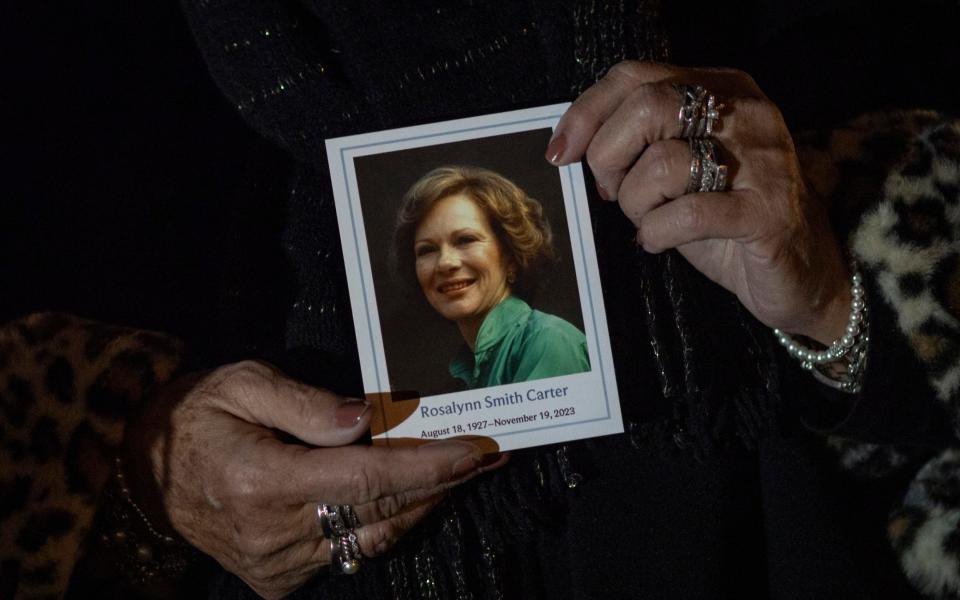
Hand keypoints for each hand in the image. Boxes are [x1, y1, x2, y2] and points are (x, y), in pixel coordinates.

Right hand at [124, 360, 497, 598]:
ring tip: (459, 472)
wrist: (141, 475)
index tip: (479, 451)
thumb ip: (304, 403)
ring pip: (372, 538)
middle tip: (488, 457)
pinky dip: (383, 523)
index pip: (369, 477)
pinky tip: (407, 497)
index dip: (431, 465)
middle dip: (444, 483)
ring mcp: (277, 564)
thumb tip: (365, 419)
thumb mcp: (241, 384)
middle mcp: (274, 532)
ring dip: (420, 505)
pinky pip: (348, 552)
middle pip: (383, 510)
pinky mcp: (278, 579)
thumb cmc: (195, 416)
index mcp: (263, 480)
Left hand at [547, 61, 850, 343]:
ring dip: (636, 203)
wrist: (798, 271)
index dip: (587, 113)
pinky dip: (657, 232)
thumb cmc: (723, 218)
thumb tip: (573, 143)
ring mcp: (763, 160)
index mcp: (722, 89)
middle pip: (647, 107)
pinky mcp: (767, 212)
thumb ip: (638, 142)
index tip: (560, 153)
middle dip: (608, 156)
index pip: (636, 76)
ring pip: (662, 163)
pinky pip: (687, 214)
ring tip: (649, 221)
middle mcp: (746, 113)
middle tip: (611, 191)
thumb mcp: (677, 168)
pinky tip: (659, 241)